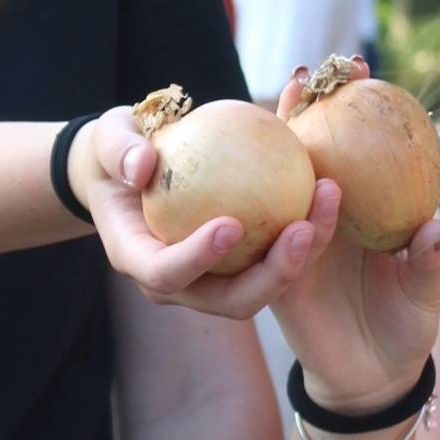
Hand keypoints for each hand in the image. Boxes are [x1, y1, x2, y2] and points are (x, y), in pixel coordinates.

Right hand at [73, 105, 343, 320]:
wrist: (131, 170)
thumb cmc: (117, 150)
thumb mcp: (110, 139)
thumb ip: (119, 149)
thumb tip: (140, 166)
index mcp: (138, 259)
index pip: (167, 273)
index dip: (198, 259)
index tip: (230, 224)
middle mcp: (178, 282)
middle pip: (228, 301)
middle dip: (270, 277)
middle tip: (301, 229)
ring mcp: (211, 280)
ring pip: (263, 287)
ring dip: (301, 257)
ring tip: (327, 202)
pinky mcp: (240, 265)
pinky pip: (275, 257)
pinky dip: (305, 233)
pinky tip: (329, 188)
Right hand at [268, 58, 439, 414]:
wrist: (373, 381)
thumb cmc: (405, 325)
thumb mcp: (428, 291)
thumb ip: (430, 260)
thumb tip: (433, 225)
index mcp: (357, 208)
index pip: (349, 145)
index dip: (348, 104)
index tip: (357, 63)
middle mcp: (320, 218)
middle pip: (303, 152)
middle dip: (301, 109)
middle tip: (307, 74)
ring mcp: (293, 246)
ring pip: (284, 193)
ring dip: (295, 161)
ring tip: (312, 141)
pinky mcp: (279, 284)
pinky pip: (281, 254)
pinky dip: (297, 233)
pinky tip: (307, 213)